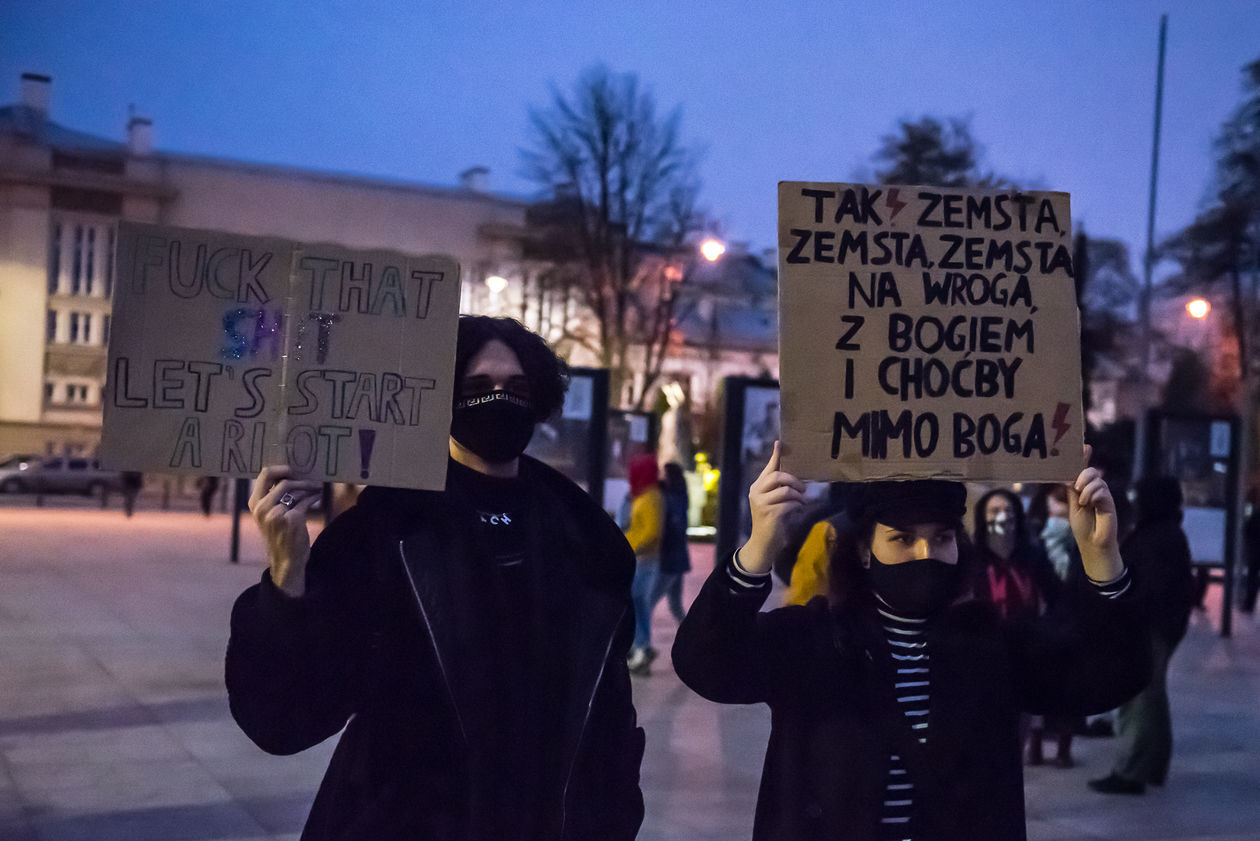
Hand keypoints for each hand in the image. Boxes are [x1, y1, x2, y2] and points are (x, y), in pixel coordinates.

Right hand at [248, 465, 322, 597]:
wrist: (286, 559)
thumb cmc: (279, 534)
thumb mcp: (268, 515)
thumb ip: (272, 496)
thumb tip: (288, 473)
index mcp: (254, 503)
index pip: (265, 474)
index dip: (281, 469)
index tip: (293, 470)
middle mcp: (262, 508)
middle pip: (284, 481)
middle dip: (301, 479)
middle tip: (312, 480)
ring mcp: (276, 514)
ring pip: (297, 491)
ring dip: (310, 488)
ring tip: (317, 488)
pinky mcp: (292, 519)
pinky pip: (306, 501)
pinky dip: (314, 497)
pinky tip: (317, 497)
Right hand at [738, 441, 806, 573]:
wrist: (763, 543)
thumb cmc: (772, 521)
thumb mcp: (774, 502)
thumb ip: (780, 489)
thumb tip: (794, 476)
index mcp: (757, 487)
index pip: (768, 468)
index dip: (775, 455)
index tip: (780, 442)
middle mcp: (756, 493)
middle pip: (778, 476)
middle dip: (794, 481)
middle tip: (803, 489)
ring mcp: (761, 503)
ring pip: (785, 490)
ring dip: (798, 496)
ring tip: (801, 502)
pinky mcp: (770, 514)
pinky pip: (790, 504)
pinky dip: (797, 506)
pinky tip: (798, 510)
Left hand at [1067, 444, 1122, 581]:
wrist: (1093, 543)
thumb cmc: (1082, 526)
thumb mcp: (1072, 505)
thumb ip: (1071, 489)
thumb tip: (1068, 475)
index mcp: (1083, 489)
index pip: (1083, 470)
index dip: (1084, 458)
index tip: (1085, 446)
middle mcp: (1094, 489)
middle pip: (1090, 471)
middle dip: (1083, 474)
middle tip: (1076, 486)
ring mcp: (1103, 495)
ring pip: (1097, 479)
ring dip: (1087, 487)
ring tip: (1082, 500)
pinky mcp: (1109, 501)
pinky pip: (1102, 489)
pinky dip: (1093, 494)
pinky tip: (1089, 502)